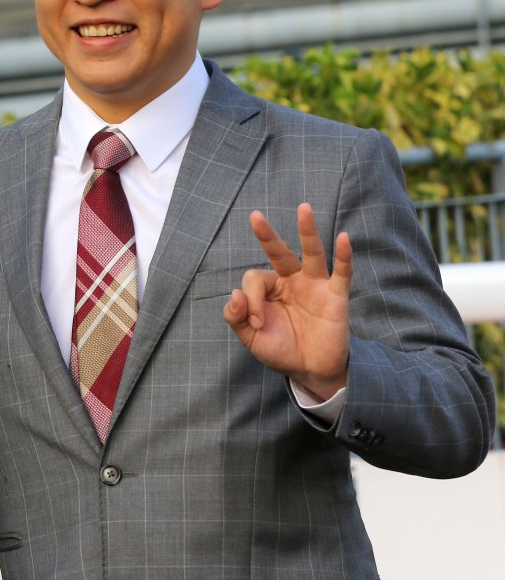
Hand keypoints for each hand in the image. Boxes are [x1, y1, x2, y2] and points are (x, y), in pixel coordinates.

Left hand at [222, 203, 351, 400]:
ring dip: (307, 231)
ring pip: (311, 253)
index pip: (254, 279)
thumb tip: (235, 293)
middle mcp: (292, 281)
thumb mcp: (250, 337)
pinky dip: (344, 256)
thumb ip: (236, 316)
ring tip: (303, 208)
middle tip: (254, 216)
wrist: (309, 371)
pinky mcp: (335, 296)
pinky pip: (342, 272)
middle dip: (267, 235)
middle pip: (279, 252)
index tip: (256, 323)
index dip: (250, 300)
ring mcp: (315, 285)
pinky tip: (344, 238)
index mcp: (269, 288)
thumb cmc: (280, 350)